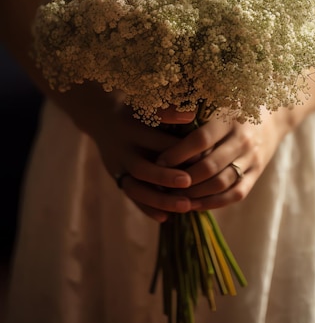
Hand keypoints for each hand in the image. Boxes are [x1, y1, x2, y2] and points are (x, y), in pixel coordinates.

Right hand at [64, 85, 198, 221]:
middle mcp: (121, 150)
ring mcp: (117, 167)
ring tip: (185, 207)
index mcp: (130, 129)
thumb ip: (168, 111)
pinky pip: (132, 197)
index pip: (157, 142)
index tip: (204, 156)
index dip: (180, 150)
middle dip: (166, 177)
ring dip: (160, 200)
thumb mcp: (147, 104)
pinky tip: (165, 218)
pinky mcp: (117, 178)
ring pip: (136, 189)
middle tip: (189, 183)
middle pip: (142, 169)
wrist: (102, 117)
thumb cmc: (135, 107)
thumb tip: (192, 115)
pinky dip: (147, 208)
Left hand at [156, 106, 297, 210]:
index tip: (158, 160)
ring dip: (195, 194)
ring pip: (220, 183)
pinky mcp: (256, 173)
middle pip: (209, 166)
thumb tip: (159, 116)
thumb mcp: (218, 100)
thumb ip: (193, 108)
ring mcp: (251, 159)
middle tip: (161, 185)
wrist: (274, 115)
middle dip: (183, 179)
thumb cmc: (234, 106)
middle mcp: (243, 140)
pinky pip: (235, 194)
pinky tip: (194, 205)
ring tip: (174, 198)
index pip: (200, 139)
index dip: (178, 153)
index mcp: (229, 119)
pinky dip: (213, 203)